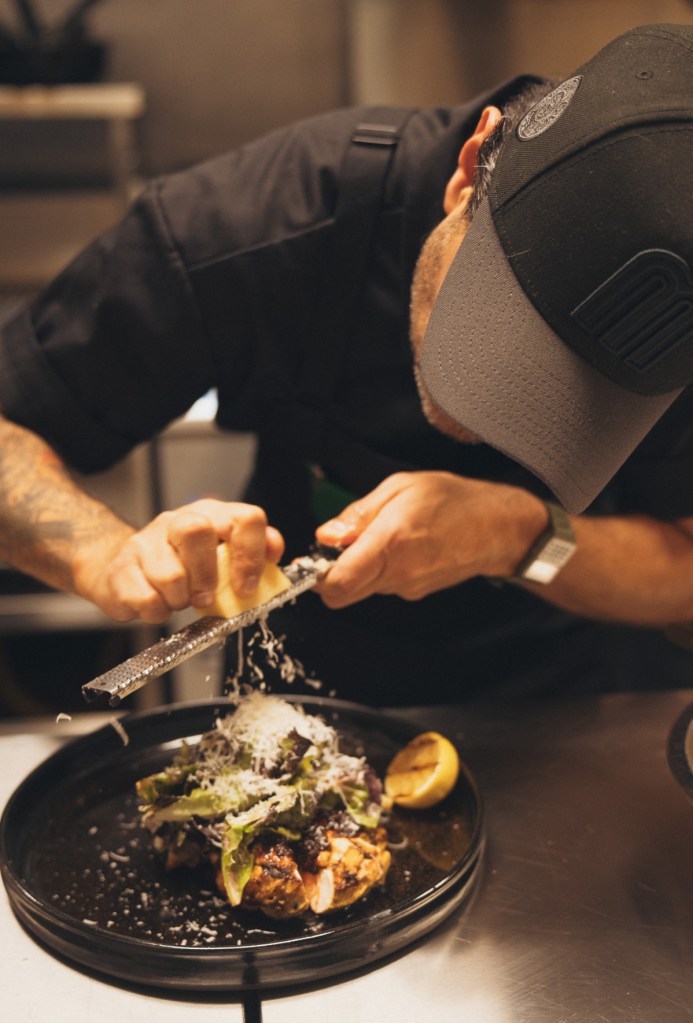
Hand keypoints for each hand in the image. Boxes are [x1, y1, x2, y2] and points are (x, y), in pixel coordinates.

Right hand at [75, 498, 283, 622]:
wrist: (124, 571)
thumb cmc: (181, 568)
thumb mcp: (219, 556)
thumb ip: (249, 553)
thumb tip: (274, 552)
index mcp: (212, 514)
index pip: (245, 518)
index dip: (251, 554)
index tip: (247, 587)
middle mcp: (178, 520)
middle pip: (197, 531)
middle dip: (207, 575)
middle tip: (206, 598)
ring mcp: (146, 541)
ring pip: (170, 575)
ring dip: (180, 600)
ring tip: (178, 599)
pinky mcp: (122, 567)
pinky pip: (147, 600)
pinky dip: (157, 613)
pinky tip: (157, 604)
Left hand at [314, 471, 546, 607]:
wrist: (498, 527)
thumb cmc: (453, 500)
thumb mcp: (400, 488)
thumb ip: (358, 514)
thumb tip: (326, 535)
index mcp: (391, 542)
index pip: (337, 583)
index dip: (315, 575)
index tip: (313, 558)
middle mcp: (398, 572)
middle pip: (342, 596)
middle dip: (331, 575)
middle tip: (340, 547)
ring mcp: (408, 587)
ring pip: (362, 590)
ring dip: (357, 570)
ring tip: (377, 539)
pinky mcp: (415, 592)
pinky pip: (383, 586)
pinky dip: (379, 571)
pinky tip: (397, 548)